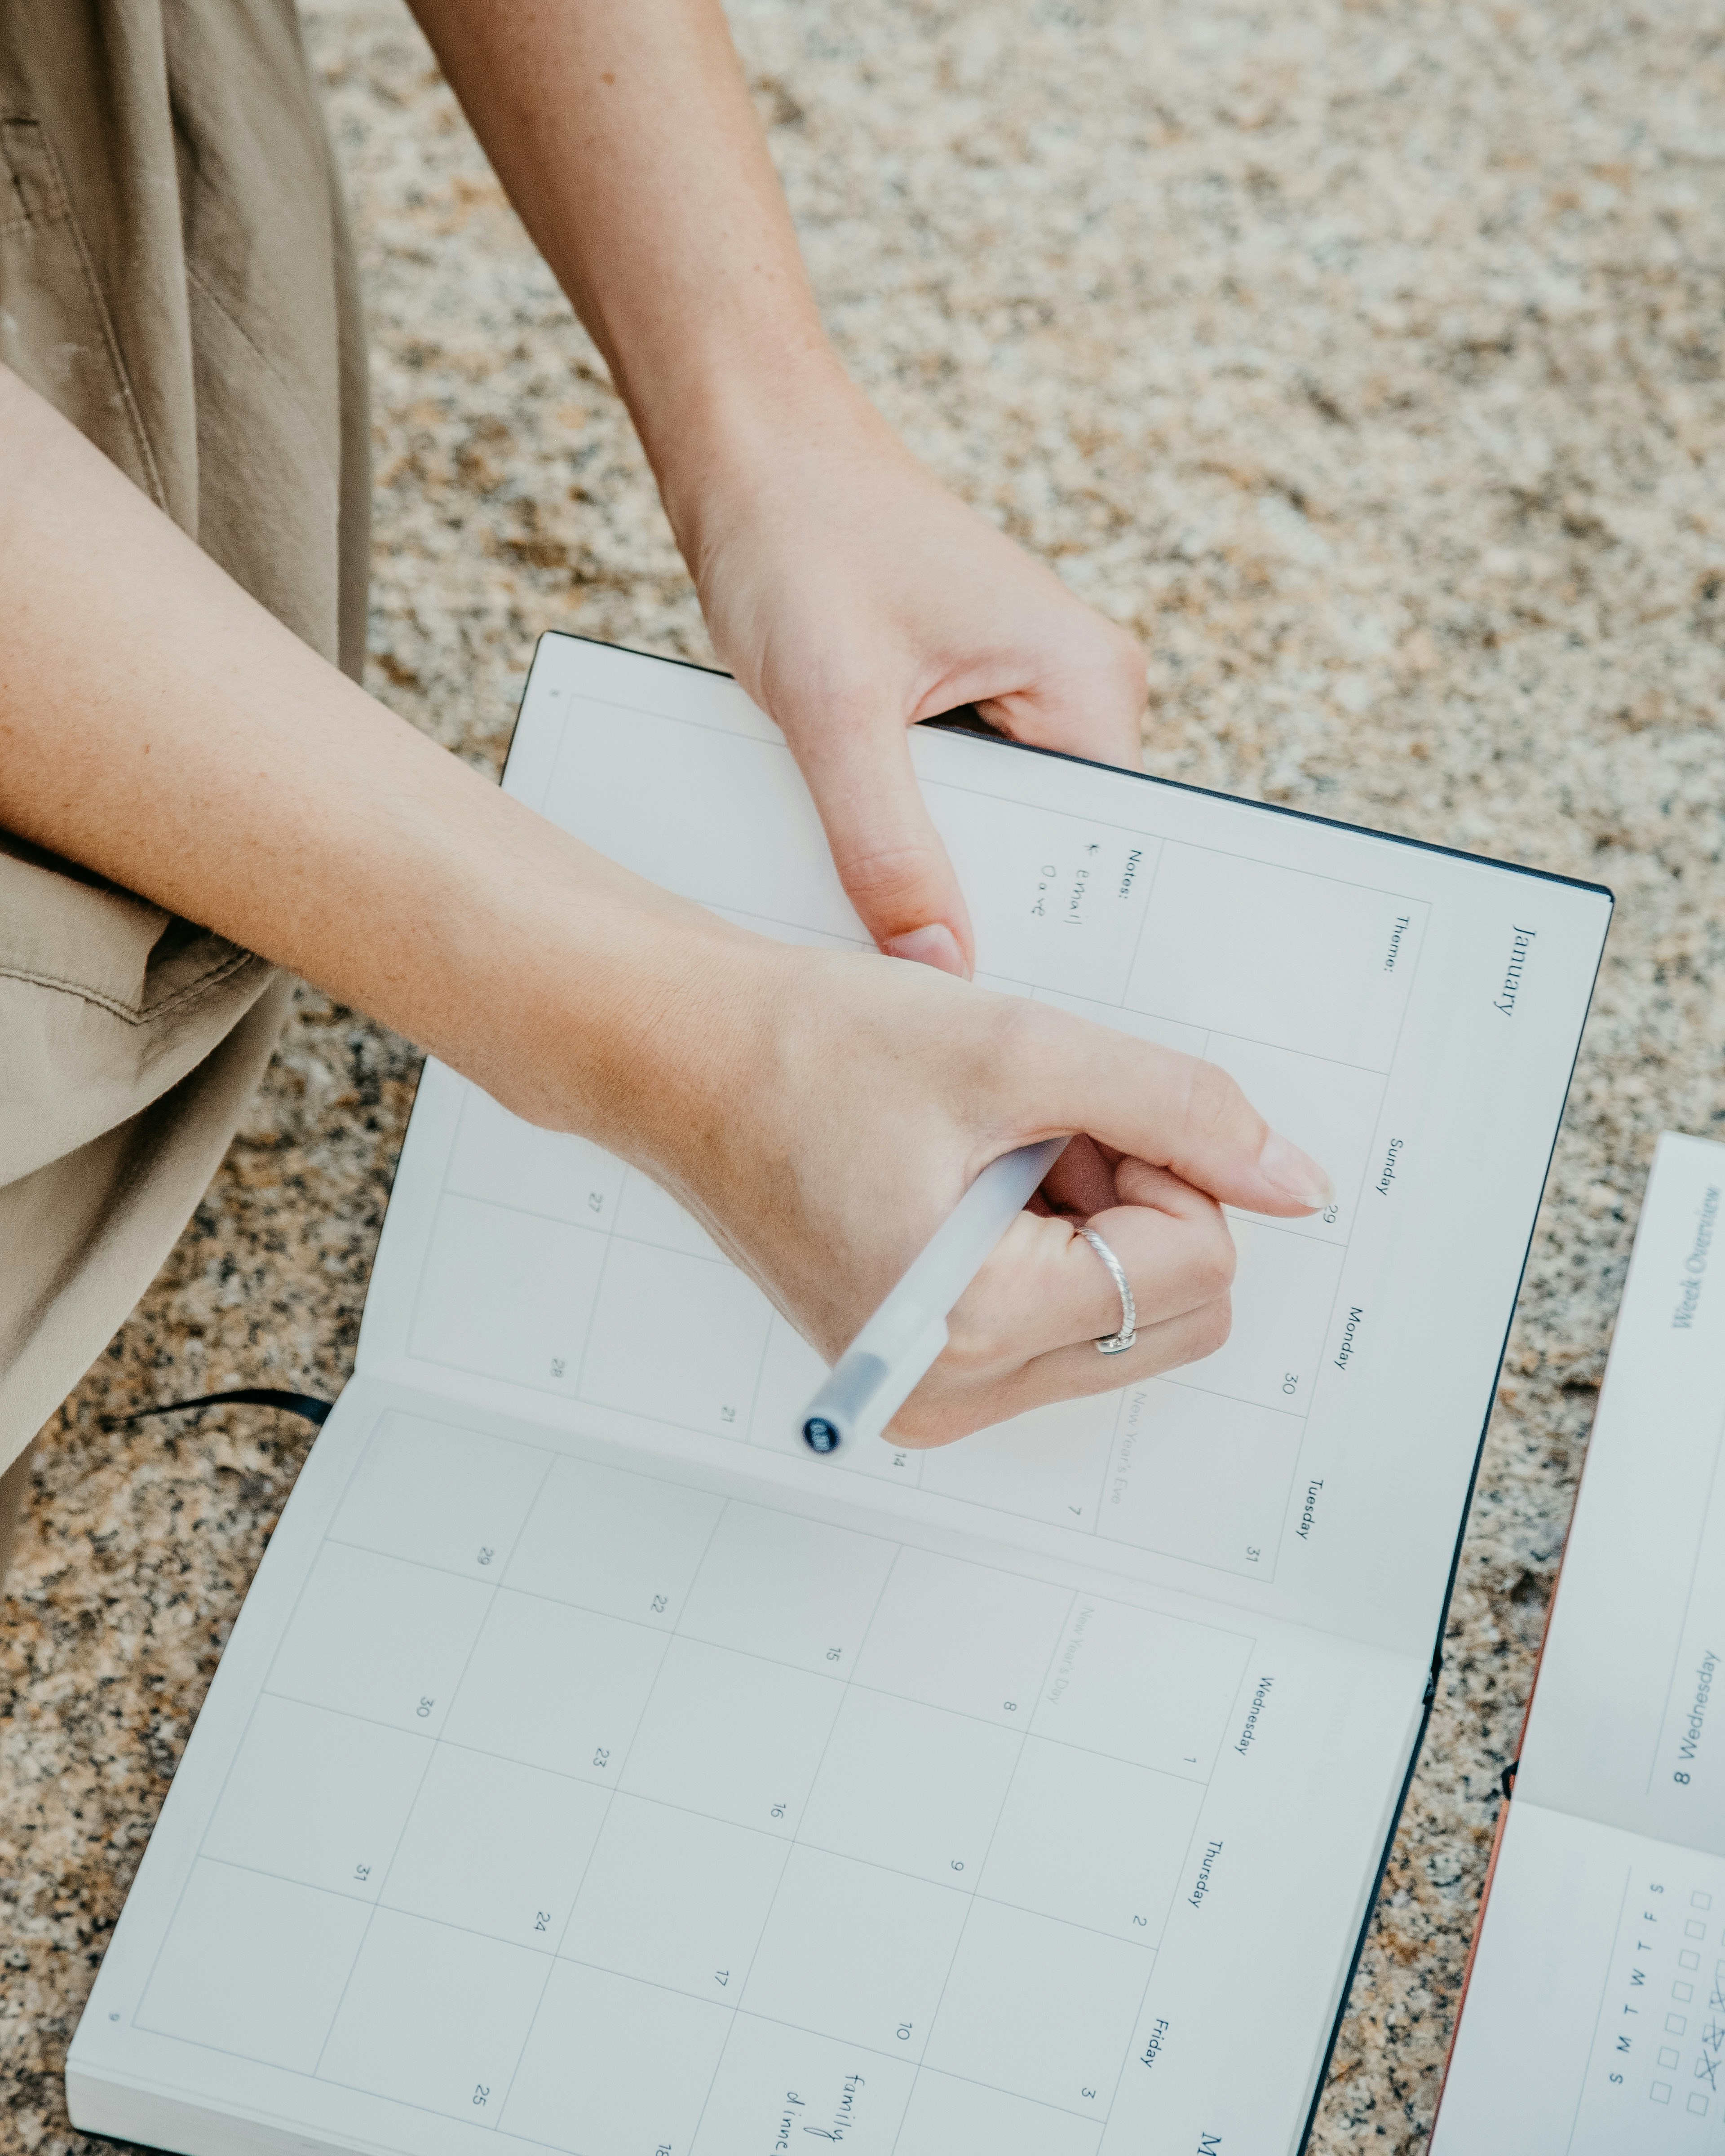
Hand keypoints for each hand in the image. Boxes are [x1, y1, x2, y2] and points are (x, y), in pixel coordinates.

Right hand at [598, 931, 1331, 1445]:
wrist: (684, 1060)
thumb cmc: (815, 1047)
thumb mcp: (1022, 1048)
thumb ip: (1182, 1107)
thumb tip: (1299, 1182)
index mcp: (970, 1330)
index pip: (1192, 1266)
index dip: (1164, 1163)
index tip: (1071, 1108)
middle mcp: (950, 1395)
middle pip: (1175, 1314)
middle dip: (1140, 1206)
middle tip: (1040, 1130)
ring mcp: (935, 1396)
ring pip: (1127, 1321)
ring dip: (1096, 1223)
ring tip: (993, 1152)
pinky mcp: (924, 1373)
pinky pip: (1061, 1325)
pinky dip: (1051, 1245)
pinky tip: (973, 1181)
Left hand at [670, 369, 1146, 977]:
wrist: (747, 443)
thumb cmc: (798, 535)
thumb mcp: (834, 711)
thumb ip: (887, 847)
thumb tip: (939, 973)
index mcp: (1087, 685)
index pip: (1101, 855)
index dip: (1044, 934)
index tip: (989, 1008)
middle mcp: (1076, 693)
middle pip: (1048, 853)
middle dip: (978, 908)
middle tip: (910, 981)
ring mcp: (1023, 699)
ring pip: (991, 833)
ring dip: (930, 869)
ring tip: (872, 913)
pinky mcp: (967, 702)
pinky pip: (951, 800)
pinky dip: (903, 830)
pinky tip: (854, 855)